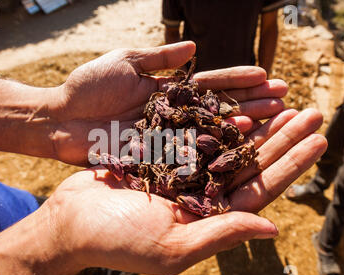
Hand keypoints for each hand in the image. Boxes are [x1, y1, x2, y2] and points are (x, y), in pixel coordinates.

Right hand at [45, 108, 326, 274]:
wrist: (72, 221)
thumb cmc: (117, 241)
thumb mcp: (172, 246)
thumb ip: (221, 235)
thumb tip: (272, 228)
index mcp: (210, 221)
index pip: (261, 190)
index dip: (291, 165)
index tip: (317, 141)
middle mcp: (202, 198)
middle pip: (250, 164)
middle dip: (281, 139)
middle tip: (310, 112)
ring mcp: (182, 176)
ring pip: (227, 146)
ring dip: (254, 124)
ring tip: (279, 102)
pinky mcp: (162, 159)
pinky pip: (197, 135)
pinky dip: (217, 119)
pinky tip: (234, 103)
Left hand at [47, 41, 287, 165]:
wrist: (60, 118)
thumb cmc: (88, 85)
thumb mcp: (125, 62)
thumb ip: (159, 58)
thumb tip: (195, 47)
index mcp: (166, 91)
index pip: (209, 84)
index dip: (236, 80)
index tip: (266, 75)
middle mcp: (171, 116)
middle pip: (216, 109)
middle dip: (249, 103)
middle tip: (283, 101)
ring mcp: (164, 137)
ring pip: (208, 132)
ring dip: (239, 126)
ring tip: (271, 121)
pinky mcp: (153, 158)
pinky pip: (186, 153)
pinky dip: (211, 148)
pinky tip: (237, 143)